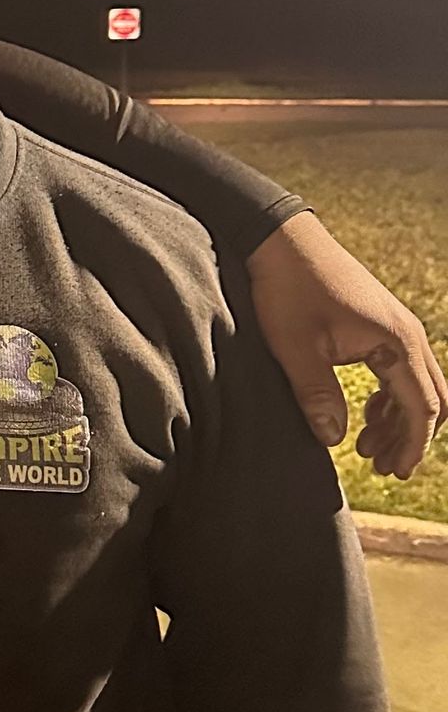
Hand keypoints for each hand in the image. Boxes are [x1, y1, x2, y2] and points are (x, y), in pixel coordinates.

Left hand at [249, 212, 446, 478]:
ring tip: (367, 450)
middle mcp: (406, 335)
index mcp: (397, 342)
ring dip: (398, 419)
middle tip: (384, 467)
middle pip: (431, 398)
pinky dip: (388, 398)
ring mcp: (395, 328)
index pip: (423, 406)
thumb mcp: (296, 348)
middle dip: (411, 436)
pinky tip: (364, 416)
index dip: (414, 444)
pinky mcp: (378, 324)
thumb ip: (317, 395)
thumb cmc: (288, 290)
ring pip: (415, 385)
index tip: (397, 472)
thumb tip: (335, 440)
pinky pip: (399, 370)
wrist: (280, 240)